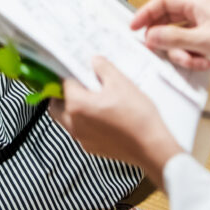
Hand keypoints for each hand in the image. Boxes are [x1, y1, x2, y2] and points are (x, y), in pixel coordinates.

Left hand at [49, 57, 180, 187]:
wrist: (152, 148)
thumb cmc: (136, 116)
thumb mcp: (121, 82)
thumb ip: (103, 67)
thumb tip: (94, 61)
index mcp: (76, 104)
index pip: (63, 83)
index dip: (71, 73)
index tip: (78, 69)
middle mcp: (73, 123)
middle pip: (56, 104)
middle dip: (62, 93)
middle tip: (78, 83)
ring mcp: (81, 138)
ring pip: (66, 119)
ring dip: (71, 108)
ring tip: (91, 98)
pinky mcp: (91, 148)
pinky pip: (79, 131)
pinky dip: (83, 121)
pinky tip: (101, 115)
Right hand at [131, 0, 209, 80]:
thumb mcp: (204, 41)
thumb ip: (174, 38)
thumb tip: (151, 36)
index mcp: (196, 4)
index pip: (162, 2)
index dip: (145, 13)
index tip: (134, 26)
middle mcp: (197, 15)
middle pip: (167, 22)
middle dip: (164, 39)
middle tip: (157, 49)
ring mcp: (202, 30)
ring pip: (176, 40)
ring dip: (182, 54)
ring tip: (195, 60)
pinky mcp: (207, 45)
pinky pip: (188, 50)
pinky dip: (192, 59)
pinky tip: (205, 63)